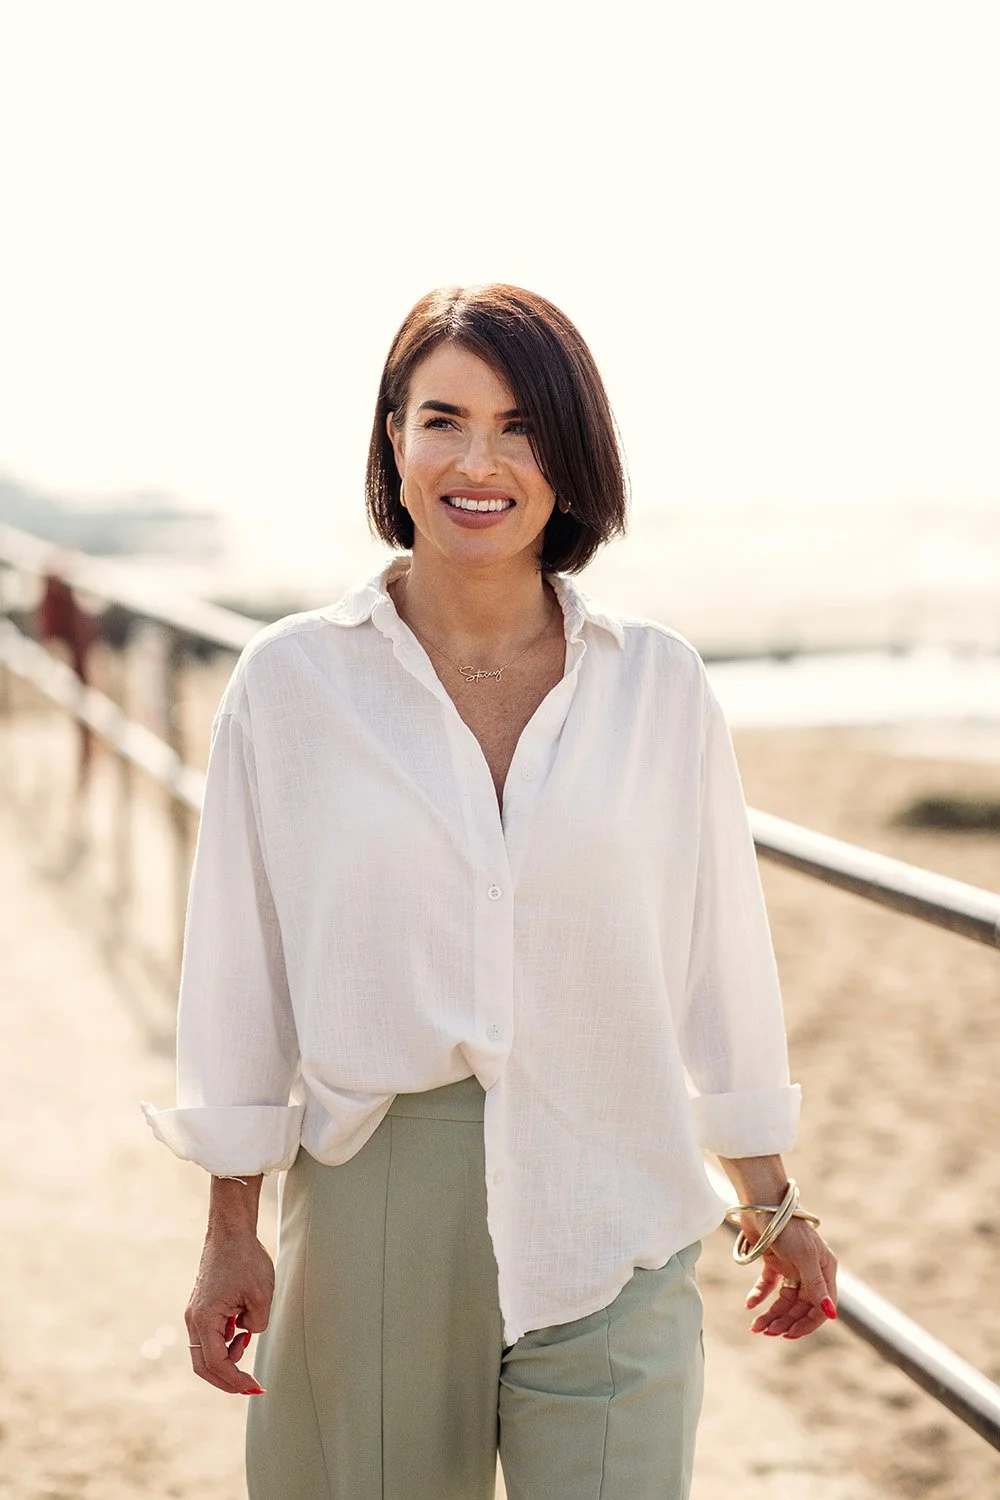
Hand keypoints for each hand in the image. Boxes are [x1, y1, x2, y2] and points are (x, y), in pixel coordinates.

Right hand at [185, 1226, 274, 1394]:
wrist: (230, 1231)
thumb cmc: (245, 1259)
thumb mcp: (261, 1296)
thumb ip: (257, 1325)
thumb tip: (247, 1333)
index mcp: (205, 1319)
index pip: (217, 1363)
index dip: (235, 1379)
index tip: (254, 1386)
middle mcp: (194, 1319)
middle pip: (205, 1365)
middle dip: (227, 1380)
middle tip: (250, 1387)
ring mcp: (196, 1313)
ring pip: (206, 1351)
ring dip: (227, 1358)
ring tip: (246, 1342)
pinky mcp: (203, 1306)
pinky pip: (210, 1335)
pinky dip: (225, 1342)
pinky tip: (241, 1331)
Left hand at [743, 1217, 837, 1338]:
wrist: (761, 1202)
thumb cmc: (788, 1227)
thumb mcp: (804, 1258)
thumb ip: (816, 1286)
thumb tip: (831, 1315)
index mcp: (825, 1270)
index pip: (821, 1307)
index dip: (807, 1323)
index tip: (789, 1335)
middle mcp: (811, 1270)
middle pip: (800, 1306)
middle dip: (785, 1321)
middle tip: (766, 1331)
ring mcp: (792, 1266)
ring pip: (784, 1300)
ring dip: (771, 1314)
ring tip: (755, 1326)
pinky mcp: (774, 1260)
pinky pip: (769, 1285)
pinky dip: (760, 1296)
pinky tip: (749, 1305)